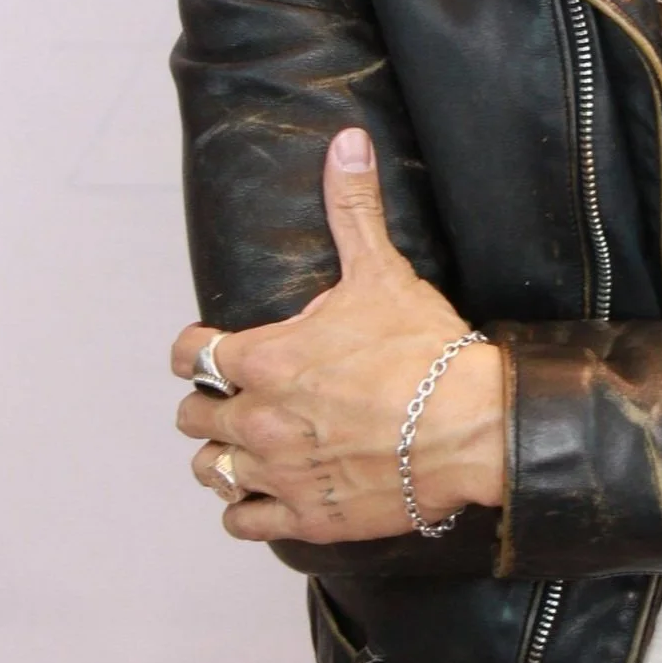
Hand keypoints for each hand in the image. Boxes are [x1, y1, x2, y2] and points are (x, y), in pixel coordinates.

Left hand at [170, 129, 506, 542]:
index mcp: (266, 358)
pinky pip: (242, 519)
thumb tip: (346, 142)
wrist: (469, 426)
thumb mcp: (383, 270)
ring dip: (223, 455)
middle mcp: (258, 420)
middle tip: (238, 393)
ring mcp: (278, 474)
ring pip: (211, 470)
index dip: (196, 349)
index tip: (209, 348)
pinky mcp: (305, 517)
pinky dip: (245, 506)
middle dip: (211, 402)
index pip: (192, 356)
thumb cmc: (423, 350)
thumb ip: (353, 207)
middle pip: (194, 417)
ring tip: (246, 443)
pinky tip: (263, 490)